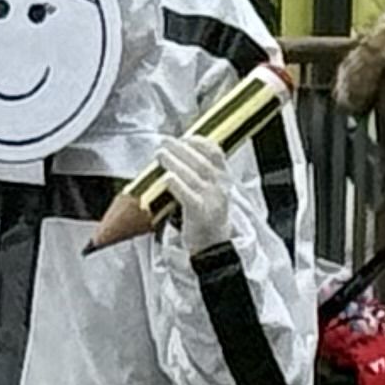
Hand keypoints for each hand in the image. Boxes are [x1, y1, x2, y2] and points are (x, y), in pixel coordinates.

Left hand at [155, 133, 233, 250]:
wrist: (213, 247)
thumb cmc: (207, 218)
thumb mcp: (210, 193)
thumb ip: (200, 175)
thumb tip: (178, 154)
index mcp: (224, 181)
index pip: (217, 154)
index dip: (201, 142)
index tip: (185, 137)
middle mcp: (220, 188)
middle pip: (203, 162)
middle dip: (183, 149)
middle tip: (165, 142)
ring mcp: (212, 201)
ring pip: (194, 176)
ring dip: (176, 162)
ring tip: (161, 154)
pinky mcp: (201, 214)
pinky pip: (189, 196)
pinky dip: (177, 184)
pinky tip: (167, 177)